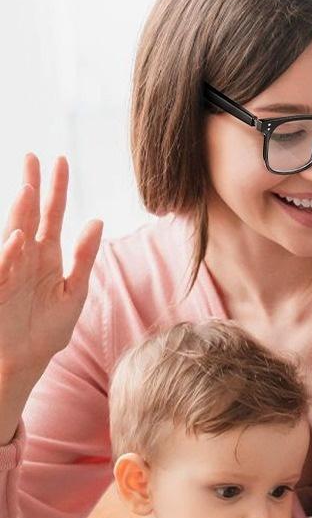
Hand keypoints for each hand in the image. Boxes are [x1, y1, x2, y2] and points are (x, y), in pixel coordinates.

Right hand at [0, 154, 102, 379]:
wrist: (25, 360)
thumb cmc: (47, 329)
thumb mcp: (74, 291)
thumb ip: (84, 257)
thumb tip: (97, 221)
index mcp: (47, 254)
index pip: (51, 214)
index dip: (56, 189)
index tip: (60, 161)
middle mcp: (26, 256)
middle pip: (28, 214)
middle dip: (30, 186)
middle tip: (32, 156)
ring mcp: (10, 270)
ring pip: (13, 233)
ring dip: (19, 212)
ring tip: (27, 188)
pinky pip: (2, 267)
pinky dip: (8, 253)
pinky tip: (19, 236)